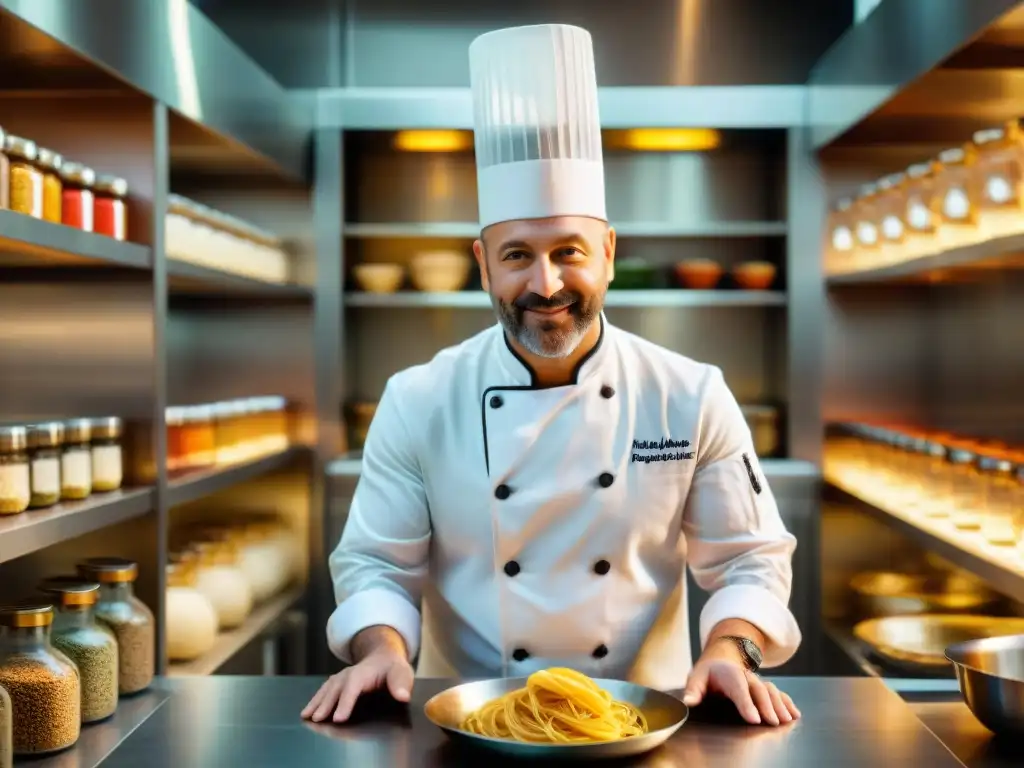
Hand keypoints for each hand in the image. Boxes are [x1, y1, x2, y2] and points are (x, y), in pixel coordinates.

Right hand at [300, 647, 413, 723]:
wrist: (383, 656)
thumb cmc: (392, 668)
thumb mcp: (402, 672)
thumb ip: (401, 684)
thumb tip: (402, 696)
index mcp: (364, 672)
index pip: (353, 687)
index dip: (345, 702)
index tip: (339, 718)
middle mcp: (349, 674)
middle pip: (335, 689)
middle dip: (325, 704)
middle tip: (317, 720)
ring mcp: (341, 677)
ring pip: (326, 689)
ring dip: (316, 702)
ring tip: (306, 716)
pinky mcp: (337, 682)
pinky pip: (324, 690)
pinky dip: (315, 700)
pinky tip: (307, 711)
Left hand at [681, 643, 799, 726]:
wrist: (721, 659)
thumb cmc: (708, 673)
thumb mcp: (697, 677)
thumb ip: (693, 689)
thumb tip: (689, 701)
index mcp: (728, 673)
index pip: (738, 689)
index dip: (747, 704)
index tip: (754, 719)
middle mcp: (745, 676)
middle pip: (758, 690)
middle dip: (766, 707)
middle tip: (773, 723)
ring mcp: (756, 681)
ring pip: (770, 691)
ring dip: (780, 705)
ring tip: (786, 720)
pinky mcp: (763, 687)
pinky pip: (778, 693)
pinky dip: (787, 702)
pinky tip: (794, 713)